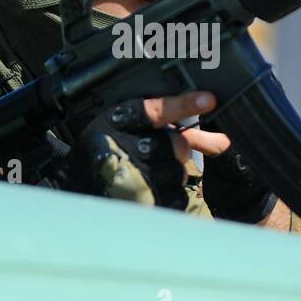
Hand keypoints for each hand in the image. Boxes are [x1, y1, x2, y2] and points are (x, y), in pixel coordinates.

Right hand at [58, 92, 217, 208]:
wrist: (80, 180)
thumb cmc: (110, 148)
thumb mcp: (133, 127)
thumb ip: (174, 127)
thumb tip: (220, 139)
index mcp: (118, 120)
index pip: (154, 110)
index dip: (182, 105)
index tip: (209, 100)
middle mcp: (121, 144)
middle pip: (173, 145)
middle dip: (183, 148)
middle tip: (183, 149)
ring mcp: (127, 174)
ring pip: (175, 172)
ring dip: (175, 172)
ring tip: (155, 170)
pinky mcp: (134, 199)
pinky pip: (172, 196)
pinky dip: (172, 192)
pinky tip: (155, 187)